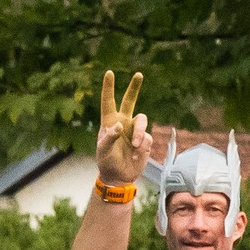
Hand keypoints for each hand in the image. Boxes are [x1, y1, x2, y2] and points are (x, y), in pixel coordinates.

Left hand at [93, 70, 149, 186]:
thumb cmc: (106, 162)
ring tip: (135, 146)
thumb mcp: (103, 151)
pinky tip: (135, 156)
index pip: (108, 101)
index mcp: (109, 122)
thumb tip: (119, 125)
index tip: (109, 73)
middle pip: (129, 100)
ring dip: (139, 132)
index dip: (108, 87)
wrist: (119, 176)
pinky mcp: (144, 140)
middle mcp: (123, 122)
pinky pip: (146, 138)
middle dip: (134, 87)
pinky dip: (142, 147)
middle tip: (138, 74)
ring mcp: (134, 131)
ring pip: (142, 120)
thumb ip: (109, 137)